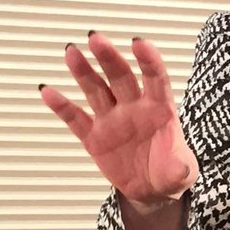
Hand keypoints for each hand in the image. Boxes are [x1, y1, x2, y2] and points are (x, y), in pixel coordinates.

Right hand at [40, 32, 197, 208]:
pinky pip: (75, 118)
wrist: (152, 191)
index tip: (138, 42)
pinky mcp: (94, 137)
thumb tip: (181, 169)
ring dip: (83, 71)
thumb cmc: (171, 172)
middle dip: (109, 58)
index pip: (155, 79)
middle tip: (95, 38)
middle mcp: (134, 108)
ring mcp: (112, 120)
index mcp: (160, 110)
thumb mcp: (181, 173)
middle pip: (120, 77)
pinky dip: (61, 106)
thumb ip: (180, 168)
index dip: (148, 60)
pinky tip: (48, 91)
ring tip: (71, 52)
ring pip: (96, 90)